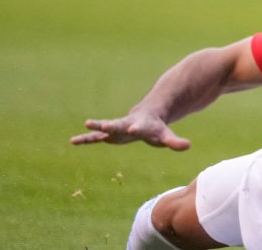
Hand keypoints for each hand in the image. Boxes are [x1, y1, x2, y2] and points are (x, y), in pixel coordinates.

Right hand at [70, 112, 191, 150]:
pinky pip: (95, 136)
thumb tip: (188, 146)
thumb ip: (175, 141)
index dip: (137, 128)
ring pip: (104, 129)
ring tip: (80, 131)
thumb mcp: (166, 135)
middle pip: (119, 125)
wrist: (146, 116)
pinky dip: (86, 139)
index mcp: (142, 125)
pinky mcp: (109, 134)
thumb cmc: (156, 128)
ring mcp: (117, 128)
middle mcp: (127, 125)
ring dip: (94, 130)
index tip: (132, 129)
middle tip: (104, 125)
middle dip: (112, 126)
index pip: (141, 127)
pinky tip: (73, 141)